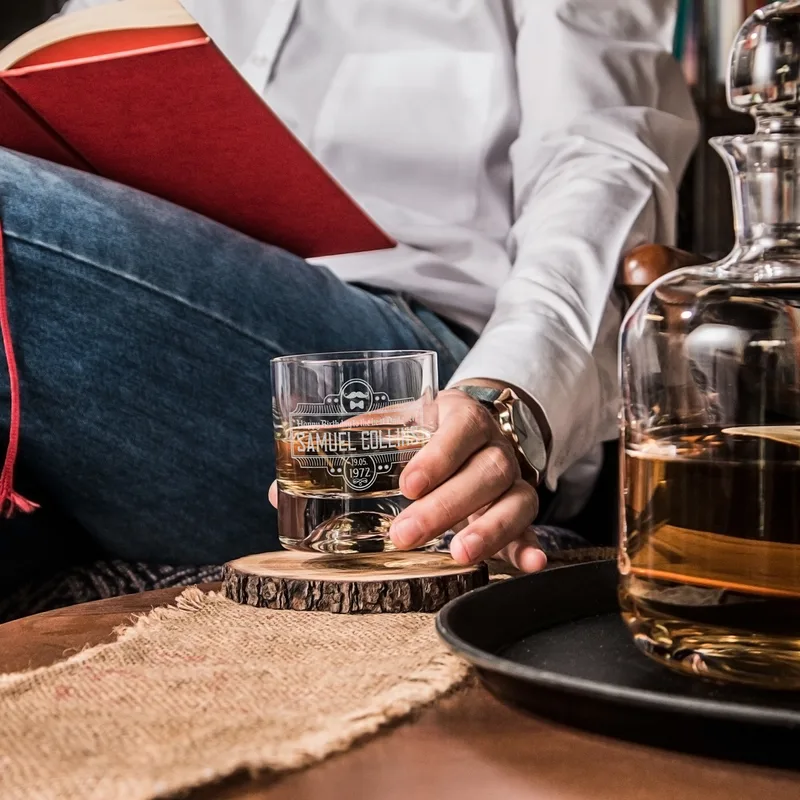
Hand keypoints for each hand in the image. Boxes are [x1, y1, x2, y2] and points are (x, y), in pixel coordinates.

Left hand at [267, 384, 547, 572]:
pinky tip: (528, 563)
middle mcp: (493, 445)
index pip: (458, 430)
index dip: (438, 456)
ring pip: (515, 499)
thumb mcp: (391, 425)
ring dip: (491, 529)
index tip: (407, 483)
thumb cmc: (424, 429)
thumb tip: (277, 493)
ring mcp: (512, 476)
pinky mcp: (521, 505)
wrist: (474, 424)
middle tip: (404, 535)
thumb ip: (345, 450)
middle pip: (484, 471)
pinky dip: (531, 544)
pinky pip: (532, 524)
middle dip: (446, 506)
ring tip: (460, 556)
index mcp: (459, 416)